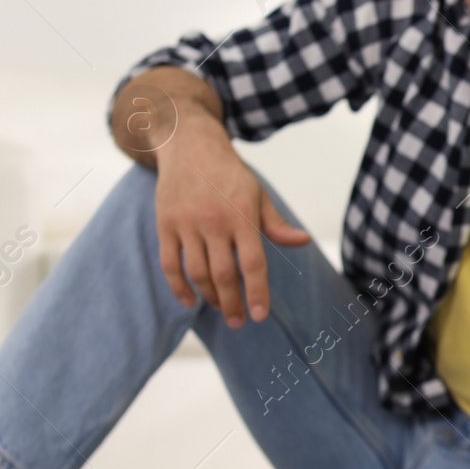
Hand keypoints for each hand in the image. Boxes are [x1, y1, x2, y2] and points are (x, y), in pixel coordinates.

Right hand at [154, 123, 309, 327]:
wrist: (189, 146)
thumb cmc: (230, 175)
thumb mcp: (258, 194)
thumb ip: (276, 223)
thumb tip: (304, 242)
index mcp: (242, 216)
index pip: (253, 263)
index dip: (257, 292)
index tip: (260, 315)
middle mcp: (214, 221)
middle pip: (224, 274)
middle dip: (233, 304)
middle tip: (240, 322)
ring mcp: (187, 224)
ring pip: (197, 272)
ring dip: (209, 297)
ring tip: (222, 309)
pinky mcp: (165, 225)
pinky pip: (169, 263)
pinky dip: (178, 287)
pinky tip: (190, 301)